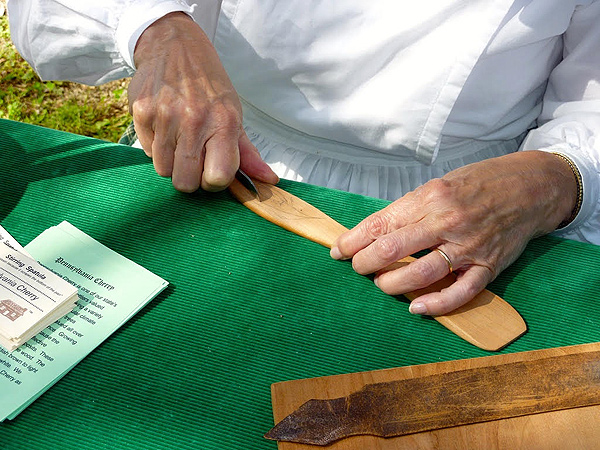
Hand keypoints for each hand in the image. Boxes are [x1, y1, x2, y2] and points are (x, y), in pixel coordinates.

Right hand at [128, 12, 277, 191]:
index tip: (212, 171)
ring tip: (179, 138)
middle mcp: (194, 121)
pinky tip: (165, 126)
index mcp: (223, 123)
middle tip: (194, 157)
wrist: (175, 45)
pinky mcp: (141, 112)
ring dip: (172, 162)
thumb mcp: (234, 114)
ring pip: (164, 171)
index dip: (214, 182)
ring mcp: (164, 117)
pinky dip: (156, 146)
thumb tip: (270, 181)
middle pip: (186, 183)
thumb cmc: (209, 86)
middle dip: (190, 177)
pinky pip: (147, 152)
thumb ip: (247, 153)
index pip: (217, 178)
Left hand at [330, 151, 577, 314]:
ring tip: (381, 284)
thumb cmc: (478, 184)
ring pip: (421, 273)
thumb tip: (374, 232)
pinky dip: (435, 304)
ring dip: (392, 284)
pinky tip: (416, 308)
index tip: (338, 250)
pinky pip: (460, 292)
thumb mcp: (438, 185)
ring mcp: (469, 246)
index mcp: (431, 198)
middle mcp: (448, 221)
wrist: (530, 187)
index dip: (354, 240)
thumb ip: (409, 209)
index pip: (381, 223)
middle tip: (357, 268)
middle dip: (365, 263)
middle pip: (393, 248)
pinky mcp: (488, 266)